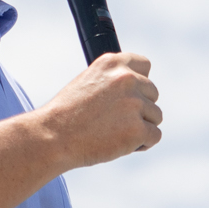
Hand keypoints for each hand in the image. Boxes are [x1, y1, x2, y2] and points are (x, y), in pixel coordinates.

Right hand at [40, 52, 160, 168]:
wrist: (53, 137)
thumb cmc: (67, 115)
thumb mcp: (88, 82)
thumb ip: (113, 81)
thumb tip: (137, 89)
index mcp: (112, 63)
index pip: (144, 66)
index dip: (139, 83)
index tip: (130, 95)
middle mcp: (126, 79)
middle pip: (153, 93)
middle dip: (139, 108)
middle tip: (114, 121)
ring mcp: (134, 104)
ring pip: (155, 116)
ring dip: (141, 126)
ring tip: (114, 133)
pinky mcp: (138, 129)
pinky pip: (155, 136)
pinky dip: (142, 144)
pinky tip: (122, 145)